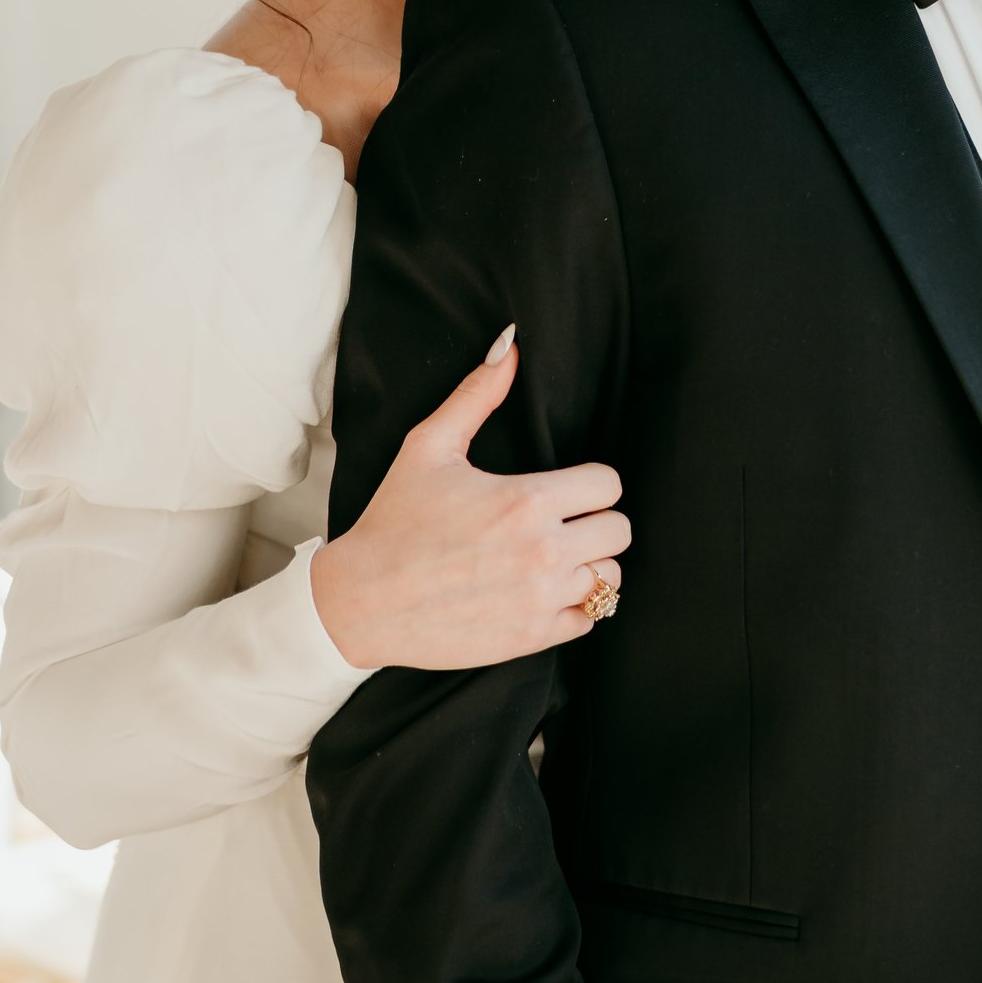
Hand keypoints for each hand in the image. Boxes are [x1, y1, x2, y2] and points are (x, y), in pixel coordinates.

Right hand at [310, 331, 629, 670]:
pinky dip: (575, 605)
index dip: (590, 482)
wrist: (361, 602)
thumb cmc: (393, 522)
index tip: (566, 489)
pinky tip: (543, 590)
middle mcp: (543, 552)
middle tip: (564, 522)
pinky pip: (589, 619)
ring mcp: (540, 598)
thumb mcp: (428, 448)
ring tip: (555, 557)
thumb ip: (476, 396)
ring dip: (590, 564)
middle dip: (596, 521)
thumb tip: (510, 346)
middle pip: (619, 531)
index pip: (608, 485)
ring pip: (612, 578)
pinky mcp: (532, 636)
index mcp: (526, 501)